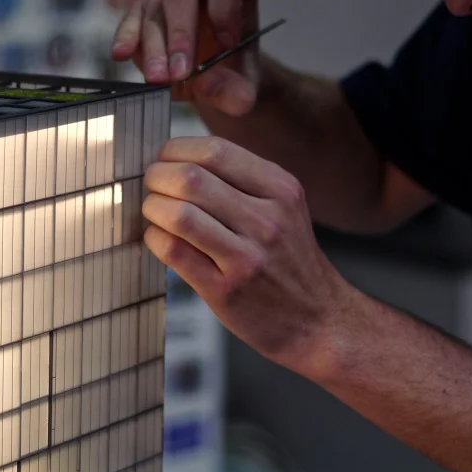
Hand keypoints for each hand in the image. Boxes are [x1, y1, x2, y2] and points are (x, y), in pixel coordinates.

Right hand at [110, 0, 260, 116]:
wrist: (210, 79)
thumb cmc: (231, 70)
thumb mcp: (242, 87)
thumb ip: (236, 91)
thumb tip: (211, 86)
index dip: (226, 2)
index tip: (226, 43)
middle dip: (180, 33)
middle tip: (181, 72)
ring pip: (154, 6)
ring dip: (154, 45)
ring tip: (158, 78)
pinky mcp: (143, 9)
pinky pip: (132, 16)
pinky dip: (127, 35)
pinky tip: (123, 54)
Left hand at [142, 136, 352, 374]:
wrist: (320, 321)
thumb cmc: (291, 261)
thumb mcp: (285, 208)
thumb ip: (242, 180)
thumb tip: (180, 157)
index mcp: (281, 190)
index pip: (215, 151)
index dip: (177, 150)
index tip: (165, 159)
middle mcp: (268, 220)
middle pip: (191, 179)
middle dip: (157, 176)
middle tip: (151, 184)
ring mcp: (247, 257)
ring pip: (179, 215)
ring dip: (153, 208)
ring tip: (154, 211)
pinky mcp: (226, 290)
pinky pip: (174, 251)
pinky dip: (154, 238)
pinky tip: (159, 238)